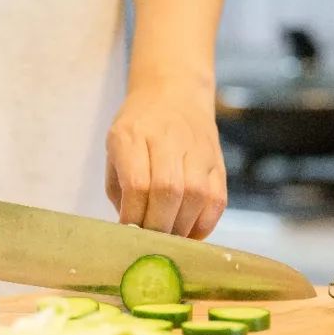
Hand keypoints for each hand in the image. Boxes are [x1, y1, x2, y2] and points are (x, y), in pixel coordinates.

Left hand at [105, 80, 226, 238]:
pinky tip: (189, 232)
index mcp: (133, 135)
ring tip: (168, 239)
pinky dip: (204, 224)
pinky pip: (217, 201)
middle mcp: (169, 139)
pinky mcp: (218, 162)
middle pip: (169, 191)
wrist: (175, 92)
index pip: (138, 184)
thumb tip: (132, 232)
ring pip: (196, 197)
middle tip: (149, 243)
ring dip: (181, 228)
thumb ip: (120, 190)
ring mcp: (199, 149)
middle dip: (158, 226)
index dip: (133, 216)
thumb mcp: (115, 149)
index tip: (128, 234)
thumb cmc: (138, 127)